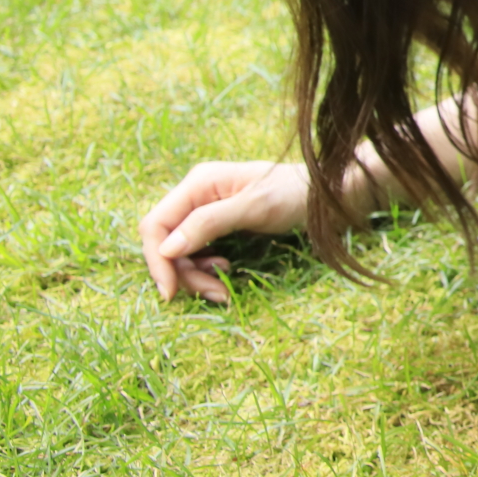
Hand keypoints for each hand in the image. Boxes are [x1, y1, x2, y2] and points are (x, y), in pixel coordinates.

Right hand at [140, 161, 313, 302]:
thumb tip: (167, 248)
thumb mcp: (254, 207)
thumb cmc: (293, 194)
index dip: (157, 260)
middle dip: (183, 272)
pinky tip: (225, 272)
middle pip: (165, 242)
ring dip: (195, 275)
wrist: (322, 195)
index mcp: (198, 183)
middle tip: (215, 293)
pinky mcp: (214, 224)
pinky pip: (195, 252)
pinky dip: (205, 269)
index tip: (171, 292)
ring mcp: (203, 209)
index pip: (155, 224)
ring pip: (179, 251)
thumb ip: (209, 223)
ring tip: (222, 288)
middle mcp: (195, 194)